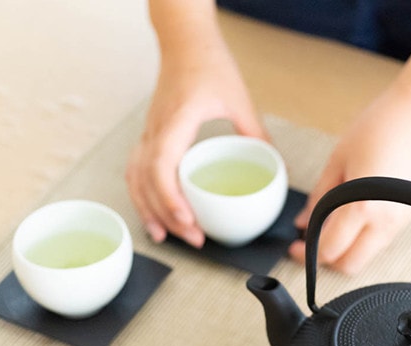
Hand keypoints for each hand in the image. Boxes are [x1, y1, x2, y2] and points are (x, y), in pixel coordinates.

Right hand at [126, 35, 265, 245]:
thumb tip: (274, 166)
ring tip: (166, 236)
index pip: (162, 166)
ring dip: (148, 210)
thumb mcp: (239, 99)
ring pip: (136, 180)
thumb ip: (255, 133)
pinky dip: (143, 196)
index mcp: (176, 121)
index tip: (186, 220)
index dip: (170, 198)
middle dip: (167, 215)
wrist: (184, 42)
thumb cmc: (207, 64)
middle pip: (147, 182)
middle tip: (193, 238)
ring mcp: (148, 134)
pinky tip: (155, 213)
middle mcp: (156, 131)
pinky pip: (137, 172)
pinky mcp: (149, 137)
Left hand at [288, 84, 410, 273]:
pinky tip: (354, 215)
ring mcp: (403, 220)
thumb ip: (318, 197)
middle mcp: (386, 221)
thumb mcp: (338, 159)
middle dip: (328, 260)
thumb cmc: (383, 125)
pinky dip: (364, 237)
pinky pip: (382, 238)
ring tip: (332, 225)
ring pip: (368, 255)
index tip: (296, 249)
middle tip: (311, 245)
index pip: (329, 249)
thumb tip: (304, 223)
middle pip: (351, 265)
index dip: (307, 254)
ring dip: (348, 249)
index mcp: (363, 206)